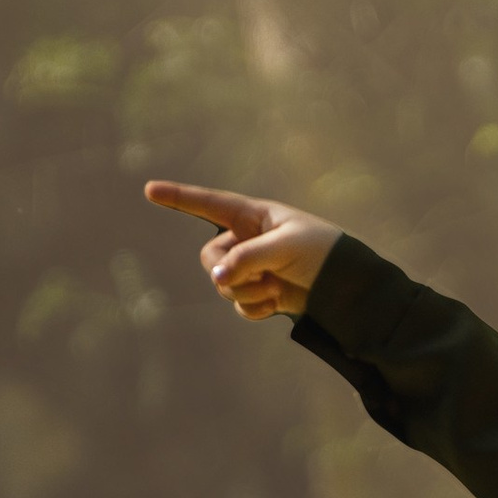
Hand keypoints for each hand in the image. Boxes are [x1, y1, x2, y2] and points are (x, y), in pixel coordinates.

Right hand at [144, 178, 341, 319]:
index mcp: (253, 216)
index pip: (209, 204)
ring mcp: (251, 268)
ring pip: (223, 286)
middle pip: (210, 259)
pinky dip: (255, 308)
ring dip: (247, 292)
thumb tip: (218, 279)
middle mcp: (246, 240)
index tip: (149, 189)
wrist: (347, 287)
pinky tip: (277, 303)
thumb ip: (248, 258)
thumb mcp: (284, 247)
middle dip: (230, 272)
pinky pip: (239, 305)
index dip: (179, 197)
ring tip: (275, 287)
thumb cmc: (321, 252)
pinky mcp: (260, 293)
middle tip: (260, 274)